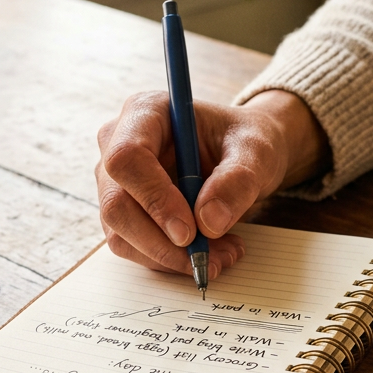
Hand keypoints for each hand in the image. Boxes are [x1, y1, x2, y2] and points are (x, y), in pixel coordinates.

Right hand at [95, 89, 328, 276]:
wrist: (243, 155)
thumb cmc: (245, 142)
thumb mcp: (256, 151)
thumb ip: (238, 179)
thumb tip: (209, 222)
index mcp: (146, 112)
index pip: (126, 158)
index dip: (153, 198)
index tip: (189, 232)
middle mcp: (118, 144)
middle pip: (116, 203)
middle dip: (161, 241)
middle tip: (210, 258)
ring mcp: (116, 181)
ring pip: (121, 233)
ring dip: (170, 257)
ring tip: (223, 255)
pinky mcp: (124, 211)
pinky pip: (134, 247)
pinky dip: (170, 260)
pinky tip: (211, 253)